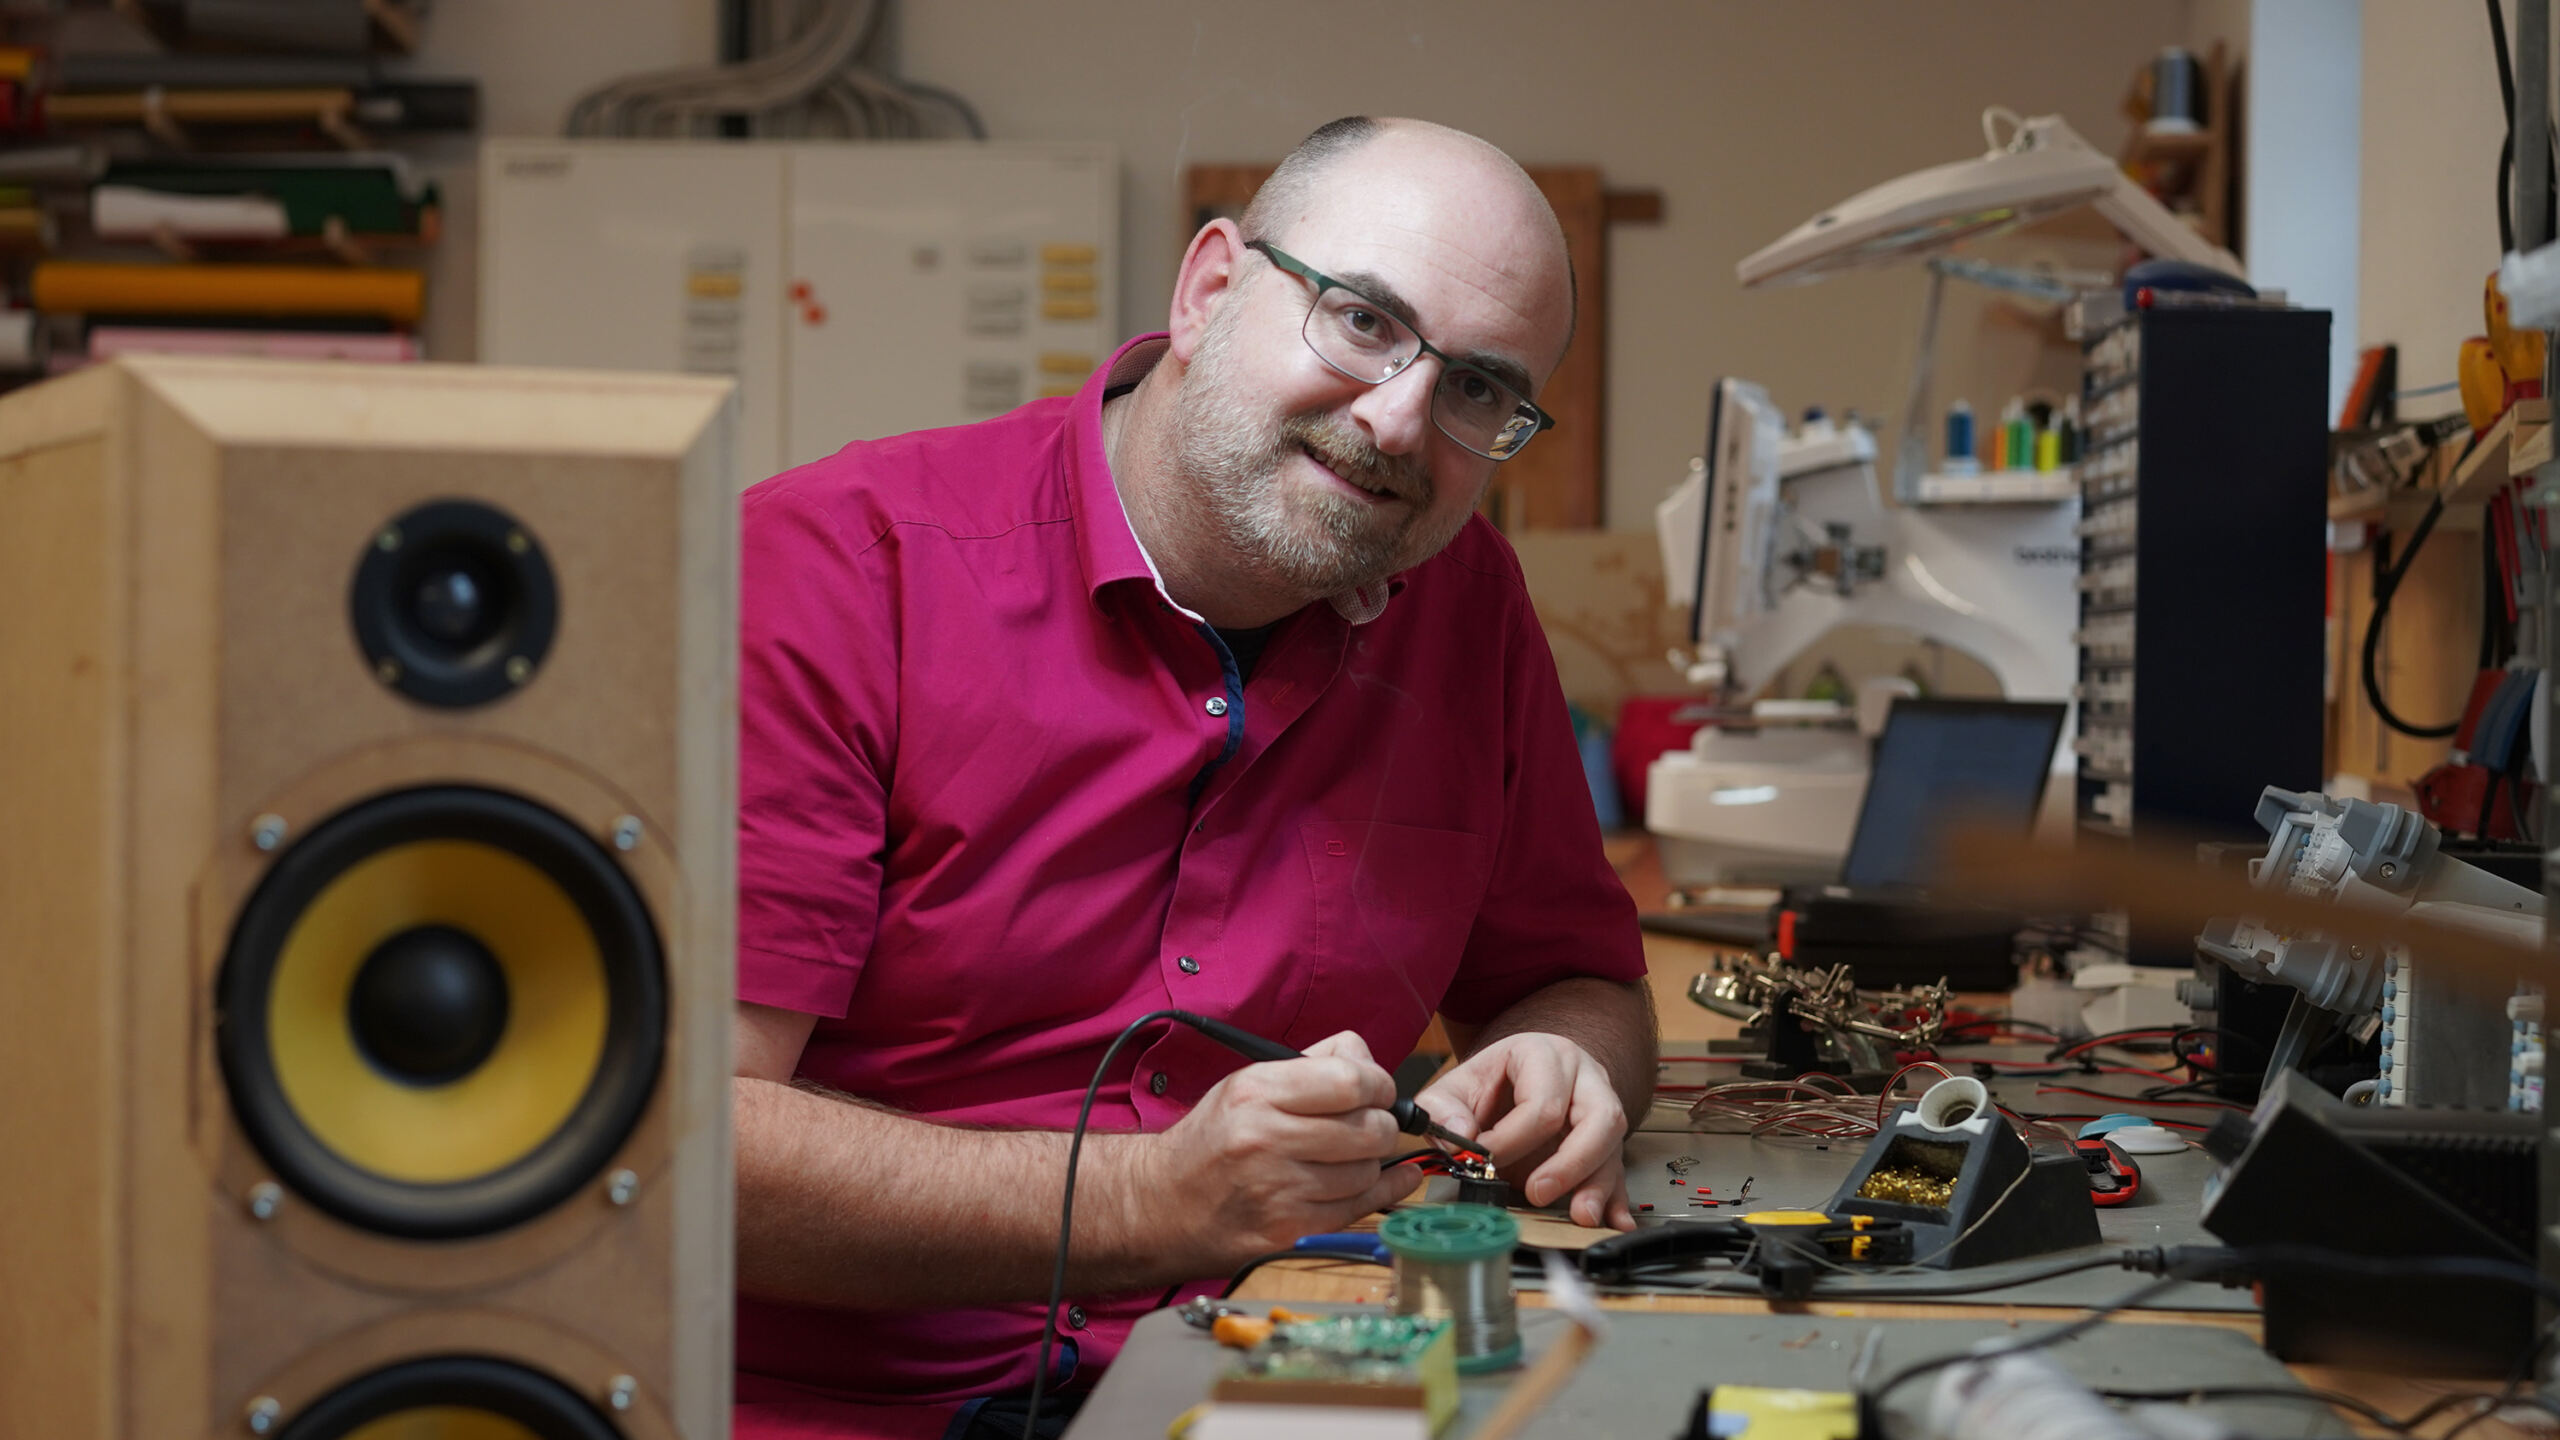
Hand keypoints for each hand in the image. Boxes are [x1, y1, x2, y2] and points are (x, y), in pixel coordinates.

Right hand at [1130, 1030, 1424, 1270]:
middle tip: (1371, 1124)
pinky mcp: (1289, 1230)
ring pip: (1367, 1172)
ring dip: (1371, 1162)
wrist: (1164, 1204)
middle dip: (1382, 1125)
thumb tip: (1369, 1059)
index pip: (1351, 1081)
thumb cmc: (1215, 1138)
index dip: (1379, 1084)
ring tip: (1349, 1156)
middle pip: (1370, 1129)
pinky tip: (1388, 1180)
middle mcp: (1266, 1139)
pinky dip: (1380, 1193)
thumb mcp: (1248, 1083)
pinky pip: (1359, 1210)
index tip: (1379, 1091)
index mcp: (1257, 1092)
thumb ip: (1314, 1061)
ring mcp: (1278, 1191)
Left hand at [1414, 1033, 1632, 1229]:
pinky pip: (1619, 1169)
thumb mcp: (1455, 1086)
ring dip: (1597, 1184)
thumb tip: (1461, 1136)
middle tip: (1537, 1192)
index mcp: (1544, 1054)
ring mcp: (1601, 1107)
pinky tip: (1615, 1221)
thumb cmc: (1490, 1084)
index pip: (1542, 1102)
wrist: (1516, 1078)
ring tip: (1580, 1215)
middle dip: (1570, 1163)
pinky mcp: (1606, 1141)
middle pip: (1598, 1117)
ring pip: (1613, 1144)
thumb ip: (1443, 1108)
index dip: (1513, 1139)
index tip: (1486, 1161)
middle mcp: (1584, 1077)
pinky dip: (1617, 1198)